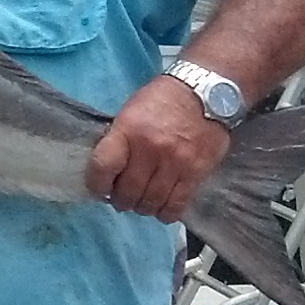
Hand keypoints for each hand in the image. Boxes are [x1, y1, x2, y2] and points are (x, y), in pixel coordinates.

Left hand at [85, 77, 235, 222]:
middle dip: (121, 200)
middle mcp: (150, 150)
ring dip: (143, 207)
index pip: (102, 167)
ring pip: (151, 203)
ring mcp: (175, 163)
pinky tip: (162, 208)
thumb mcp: (130, 111)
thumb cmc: (163, 100)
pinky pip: (177, 204)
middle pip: (128, 192)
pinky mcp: (196, 173)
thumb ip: (118, 140)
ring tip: (142, 202)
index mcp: (128, 131)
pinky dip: (166, 212)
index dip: (96, 185)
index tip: (99, 189)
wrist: (208, 92)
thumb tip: (107, 172)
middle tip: (123, 198)